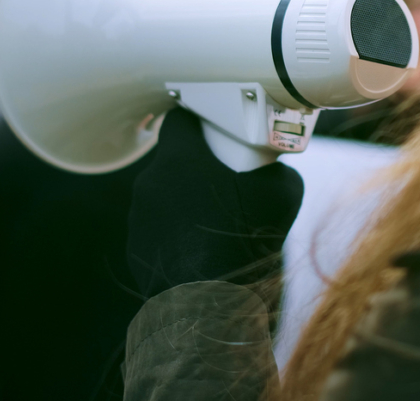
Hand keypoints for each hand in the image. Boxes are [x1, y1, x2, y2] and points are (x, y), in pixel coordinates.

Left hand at [127, 108, 303, 298]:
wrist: (213, 300)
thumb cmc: (243, 240)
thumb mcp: (282, 193)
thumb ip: (276, 170)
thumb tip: (276, 170)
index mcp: (180, 158)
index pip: (179, 120)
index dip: (199, 122)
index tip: (215, 131)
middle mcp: (151, 182)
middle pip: (172, 159)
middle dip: (196, 165)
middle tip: (225, 180)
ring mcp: (140, 216)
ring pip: (163, 194)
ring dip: (184, 200)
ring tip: (214, 219)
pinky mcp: (136, 247)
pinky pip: (156, 227)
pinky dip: (175, 231)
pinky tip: (200, 247)